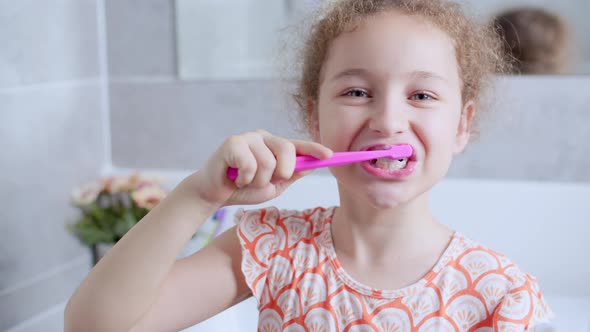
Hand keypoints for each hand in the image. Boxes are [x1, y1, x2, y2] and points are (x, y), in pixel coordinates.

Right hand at [190, 130, 331, 206]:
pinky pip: (250, 164)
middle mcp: (263, 137)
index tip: (329, 155)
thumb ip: (291, 175)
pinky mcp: (232, 142)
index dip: (314, 149)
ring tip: (245, 181)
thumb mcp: (274, 186)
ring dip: (258, 181)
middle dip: (282, 172)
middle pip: (287, 149)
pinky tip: (235, 177)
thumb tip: (312, 166)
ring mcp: (248, 138)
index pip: (298, 145)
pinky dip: (244, 178)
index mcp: (275, 146)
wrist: (215, 195)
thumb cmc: (244, 189)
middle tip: (269, 181)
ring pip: (268, 162)